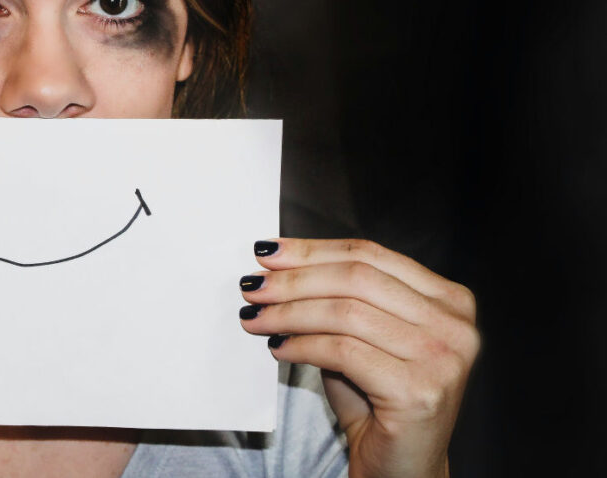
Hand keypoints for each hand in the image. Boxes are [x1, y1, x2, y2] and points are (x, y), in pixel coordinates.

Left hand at [238, 238, 478, 477]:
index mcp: (449, 299)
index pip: (371, 255)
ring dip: (289, 313)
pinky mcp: (418, 391)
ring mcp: (442, 358)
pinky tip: (277, 348)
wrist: (401, 467)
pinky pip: (342, 352)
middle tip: (254, 287)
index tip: (268, 253)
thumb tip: (277, 264)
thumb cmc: (378, 400)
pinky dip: (301, 345)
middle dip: (295, 280)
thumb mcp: (362, 336)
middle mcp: (454, 325)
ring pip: (346, 313)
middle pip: (357, 278)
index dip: (313, 251)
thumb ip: (338, 297)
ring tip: (256, 318)